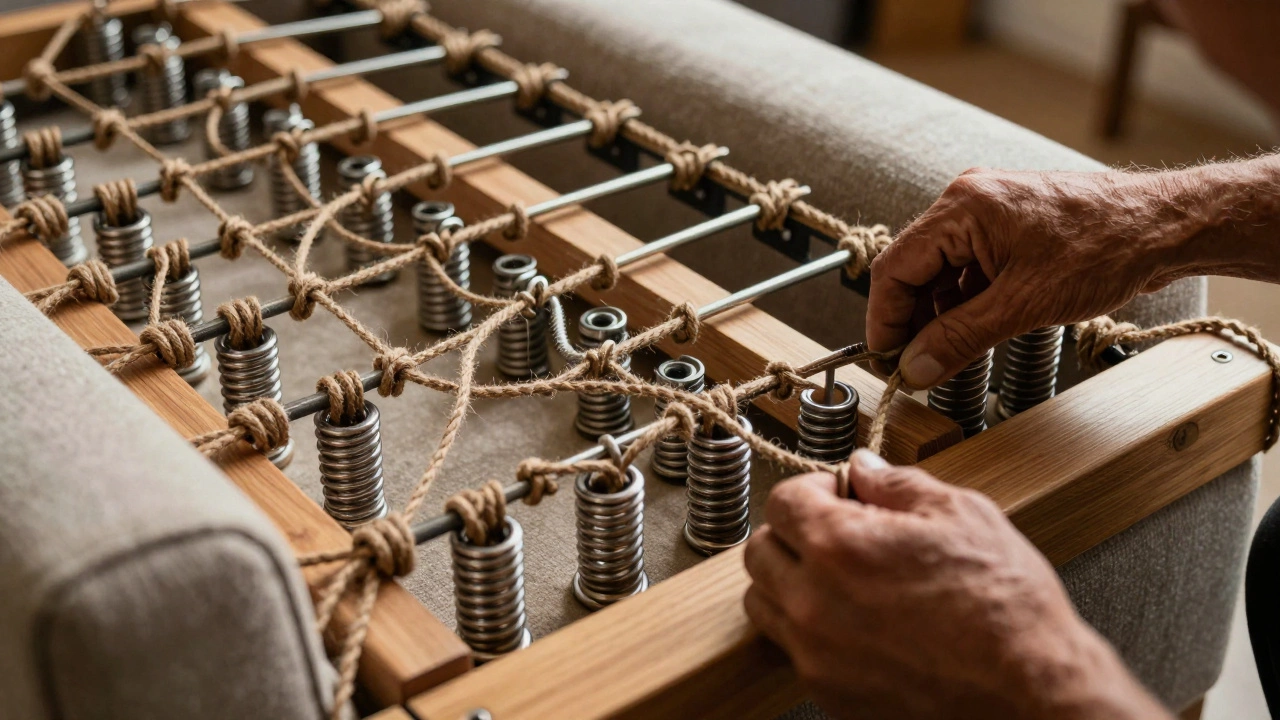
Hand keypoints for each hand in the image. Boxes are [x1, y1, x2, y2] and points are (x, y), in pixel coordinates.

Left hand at [743, 450, 1169, 719]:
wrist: (1031, 694)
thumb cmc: (1006, 608)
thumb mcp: (961, 515)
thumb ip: (896, 485)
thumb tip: (862, 468)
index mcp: (838, 546)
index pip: (781, 501)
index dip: (812, 490)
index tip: (837, 495)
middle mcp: (814, 602)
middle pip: (760, 552)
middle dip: (792, 534)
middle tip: (836, 533)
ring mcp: (816, 654)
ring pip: (765, 604)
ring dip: (790, 583)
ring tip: (841, 580)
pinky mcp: (828, 693)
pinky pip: (793, 650)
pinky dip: (810, 631)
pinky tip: (856, 622)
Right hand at [866, 167, 1195, 387]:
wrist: (1167, 227)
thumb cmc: (1107, 248)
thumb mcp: (1023, 305)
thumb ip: (959, 337)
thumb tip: (915, 368)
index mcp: (962, 208)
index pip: (895, 268)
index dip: (884, 319)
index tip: (885, 359)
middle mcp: (968, 201)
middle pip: (914, 268)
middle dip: (911, 319)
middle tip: (913, 365)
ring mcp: (990, 211)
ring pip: (942, 271)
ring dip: (941, 313)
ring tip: (949, 352)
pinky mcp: (1010, 226)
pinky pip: (969, 267)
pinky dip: (967, 301)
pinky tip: (977, 328)